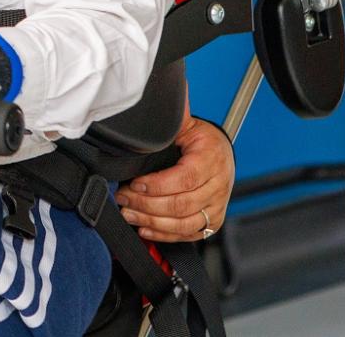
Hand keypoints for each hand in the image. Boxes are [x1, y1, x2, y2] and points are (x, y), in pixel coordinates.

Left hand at [114, 115, 233, 242]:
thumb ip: (170, 122)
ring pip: (184, 223)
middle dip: (147, 205)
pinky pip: (189, 234)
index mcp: (211, 158)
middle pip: (182, 204)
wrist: (221, 153)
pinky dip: (165, 235)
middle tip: (123, 198)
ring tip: (129, 214)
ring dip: (152, 222)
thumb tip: (146, 110)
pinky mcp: (213, 221)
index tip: (134, 184)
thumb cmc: (201, 139)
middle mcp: (218, 185)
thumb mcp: (187, 125)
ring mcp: (217, 205)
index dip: (157, 185)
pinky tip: (145, 229)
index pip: (185, 178)